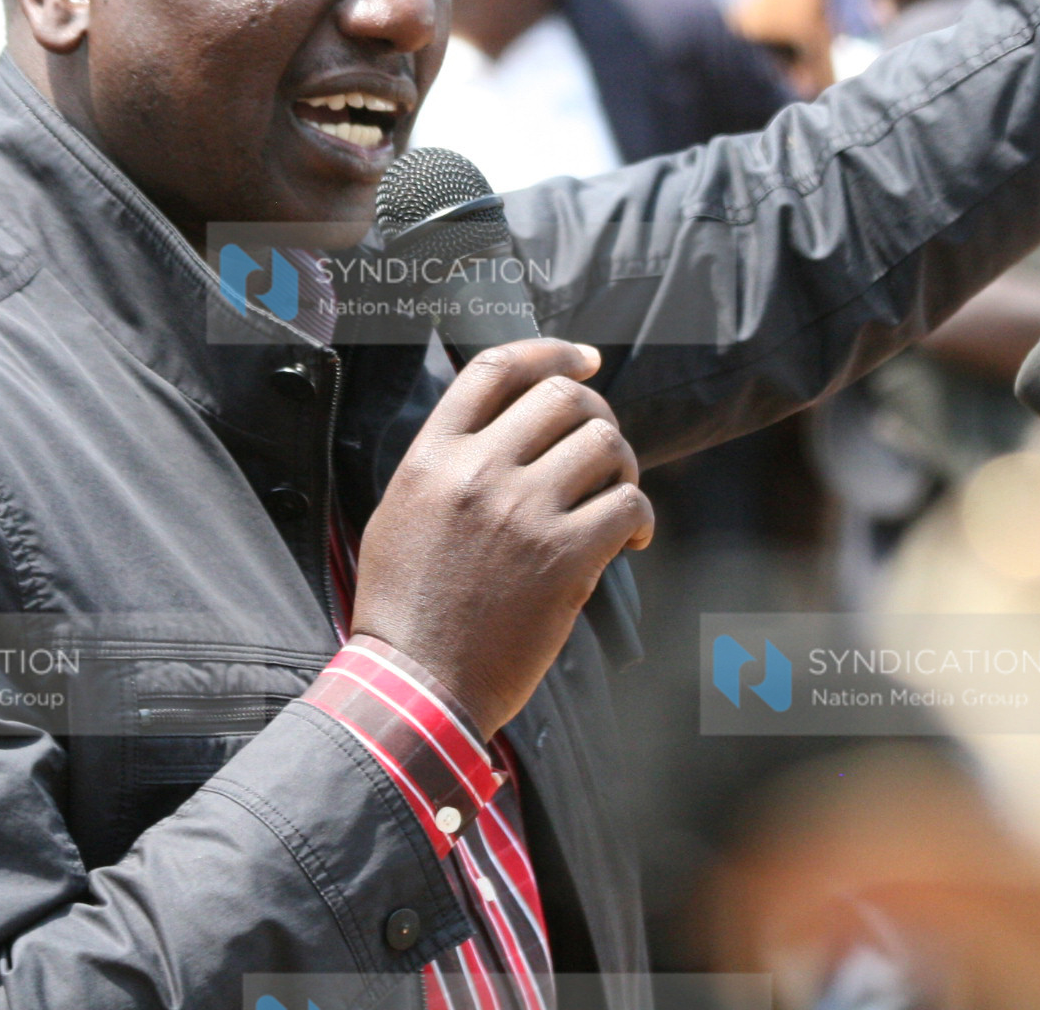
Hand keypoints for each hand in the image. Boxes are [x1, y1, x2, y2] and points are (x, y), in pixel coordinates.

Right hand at [351, 339, 653, 735]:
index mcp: (432, 457)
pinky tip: (628, 540)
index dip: (551, 351)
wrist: (415, 688)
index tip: (586, 358)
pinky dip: (639, 516)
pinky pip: (629, 504)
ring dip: (623, 465)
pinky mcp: (564, 558)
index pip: (497, 368)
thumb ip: (446, 464)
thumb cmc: (406, 611)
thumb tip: (504, 429)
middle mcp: (478, 472)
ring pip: (604, 443)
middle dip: (598, 413)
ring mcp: (523, 513)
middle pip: (564, 396)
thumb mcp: (400, 514)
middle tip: (603, 449)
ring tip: (615, 497)